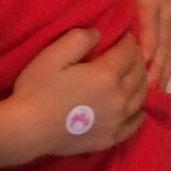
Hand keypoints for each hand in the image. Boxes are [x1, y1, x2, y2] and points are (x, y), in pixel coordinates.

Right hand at [10, 28, 147, 156]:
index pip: (128, 52)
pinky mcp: (112, 137)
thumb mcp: (52, 56)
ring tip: (132, 75)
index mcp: (107, 74)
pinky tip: (135, 107)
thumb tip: (99, 33)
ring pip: (141, 96)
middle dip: (136, 58)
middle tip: (128, 52)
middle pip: (139, 73)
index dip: (128, 40)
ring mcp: (119, 120)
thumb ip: (78, 39)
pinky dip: (140, 112)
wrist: (30, 130)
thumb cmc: (37, 89)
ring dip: (141, 81)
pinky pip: (136, 123)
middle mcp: (120, 97)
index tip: (123, 34)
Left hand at [122, 0, 170, 90]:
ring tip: (153, 92)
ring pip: (169, 48)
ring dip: (162, 70)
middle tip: (146, 86)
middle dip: (157, 63)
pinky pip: (169, 52)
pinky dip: (164, 69)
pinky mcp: (169, 31)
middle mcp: (165, 7)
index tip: (144, 59)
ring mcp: (169, 21)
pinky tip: (157, 87)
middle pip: (163, 38)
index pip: (151, 16)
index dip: (149, 37)